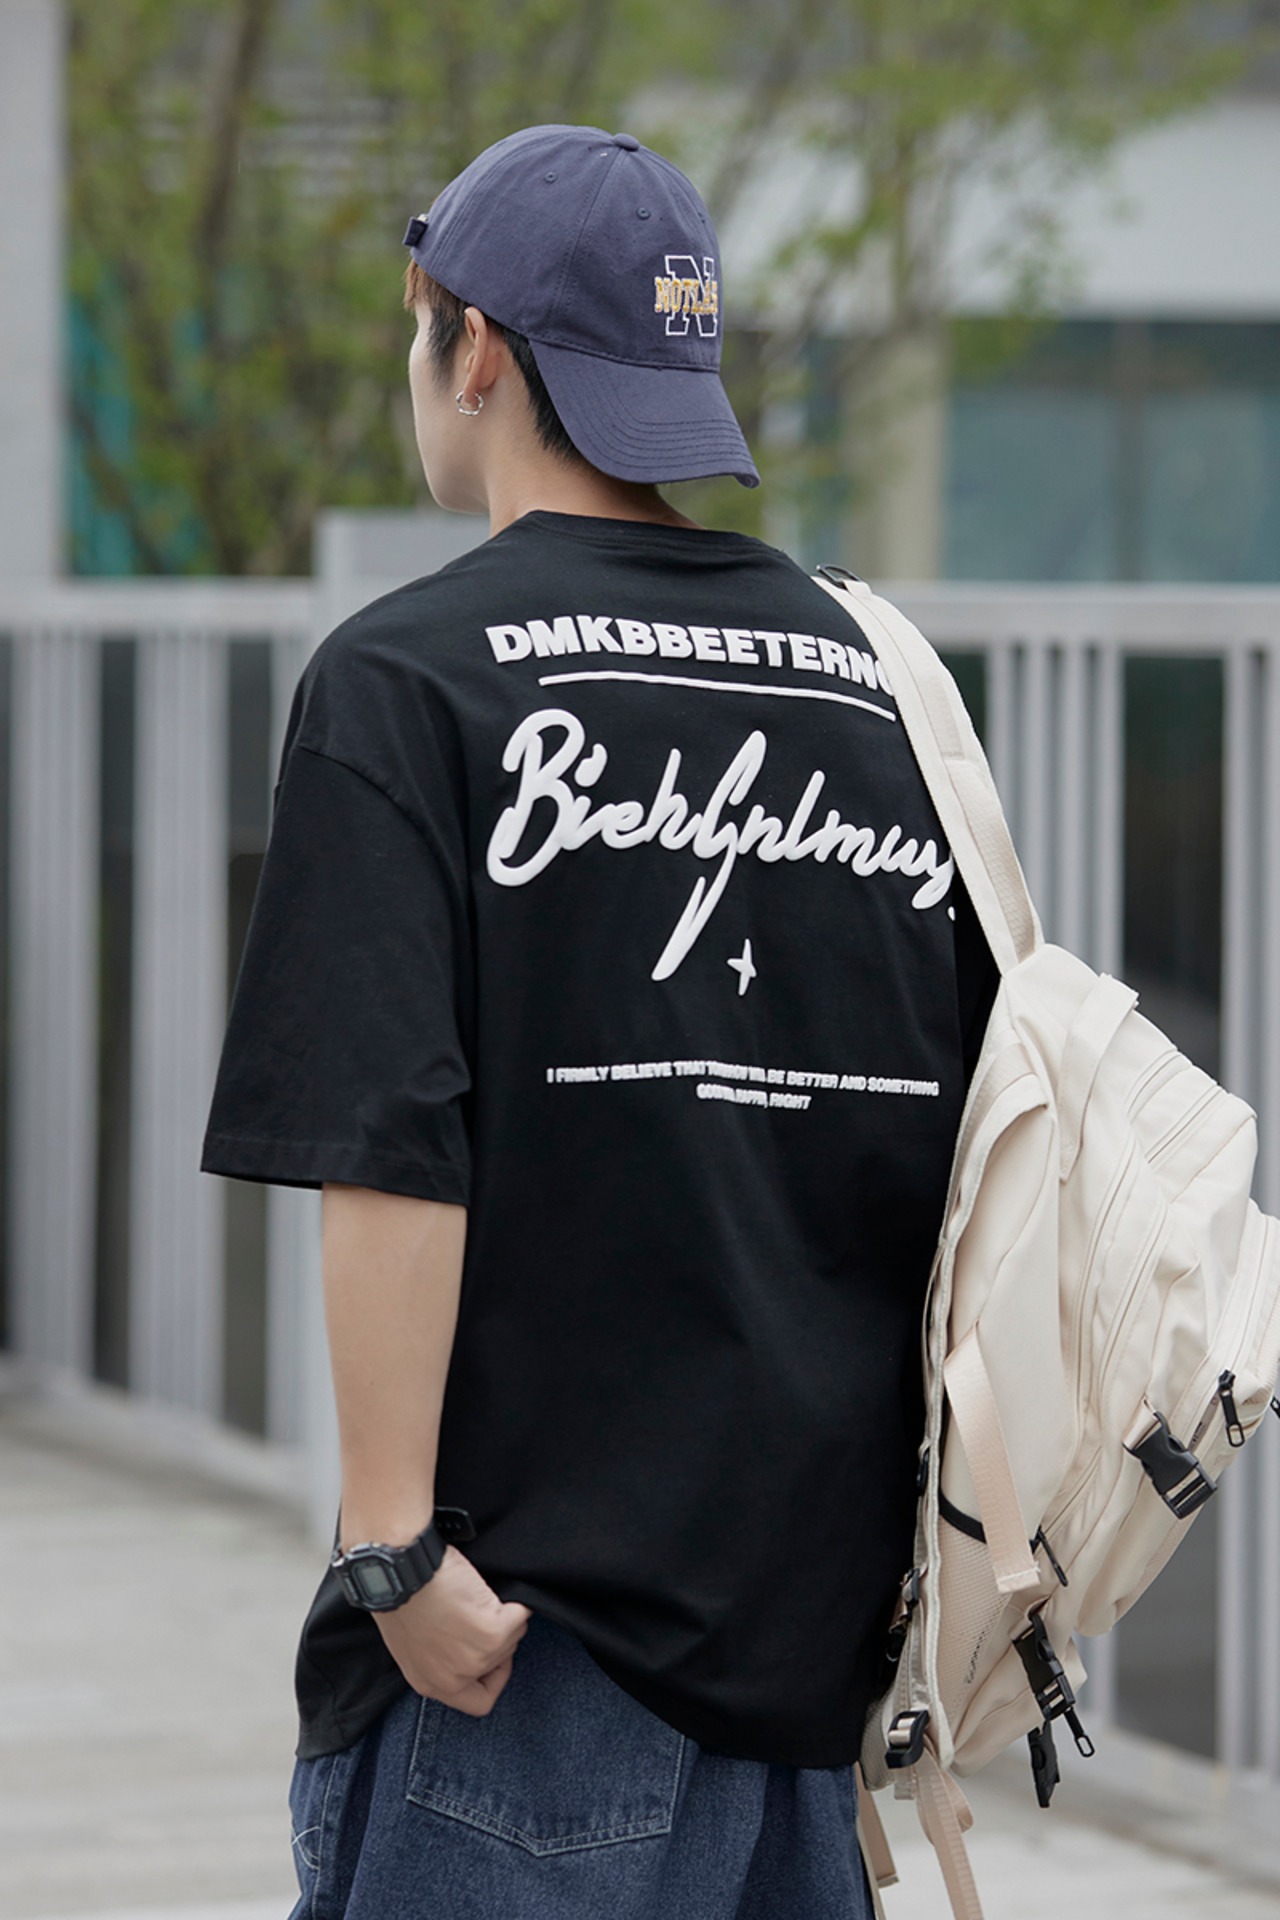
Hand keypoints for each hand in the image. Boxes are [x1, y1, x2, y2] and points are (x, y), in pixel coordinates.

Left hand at [375, 1546, 530, 1715]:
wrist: (401, 1568)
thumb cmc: (401, 1593)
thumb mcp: (413, 1640)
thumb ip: (442, 1656)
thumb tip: (469, 1643)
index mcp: (430, 1683)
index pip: (479, 1702)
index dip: (492, 1678)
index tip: (489, 1652)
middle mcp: (453, 1679)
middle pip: (499, 1663)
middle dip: (496, 1635)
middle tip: (478, 1610)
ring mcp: (475, 1658)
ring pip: (512, 1637)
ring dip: (504, 1615)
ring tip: (477, 1596)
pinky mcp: (491, 1633)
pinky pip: (520, 1616)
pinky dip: (516, 1602)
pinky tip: (491, 1589)